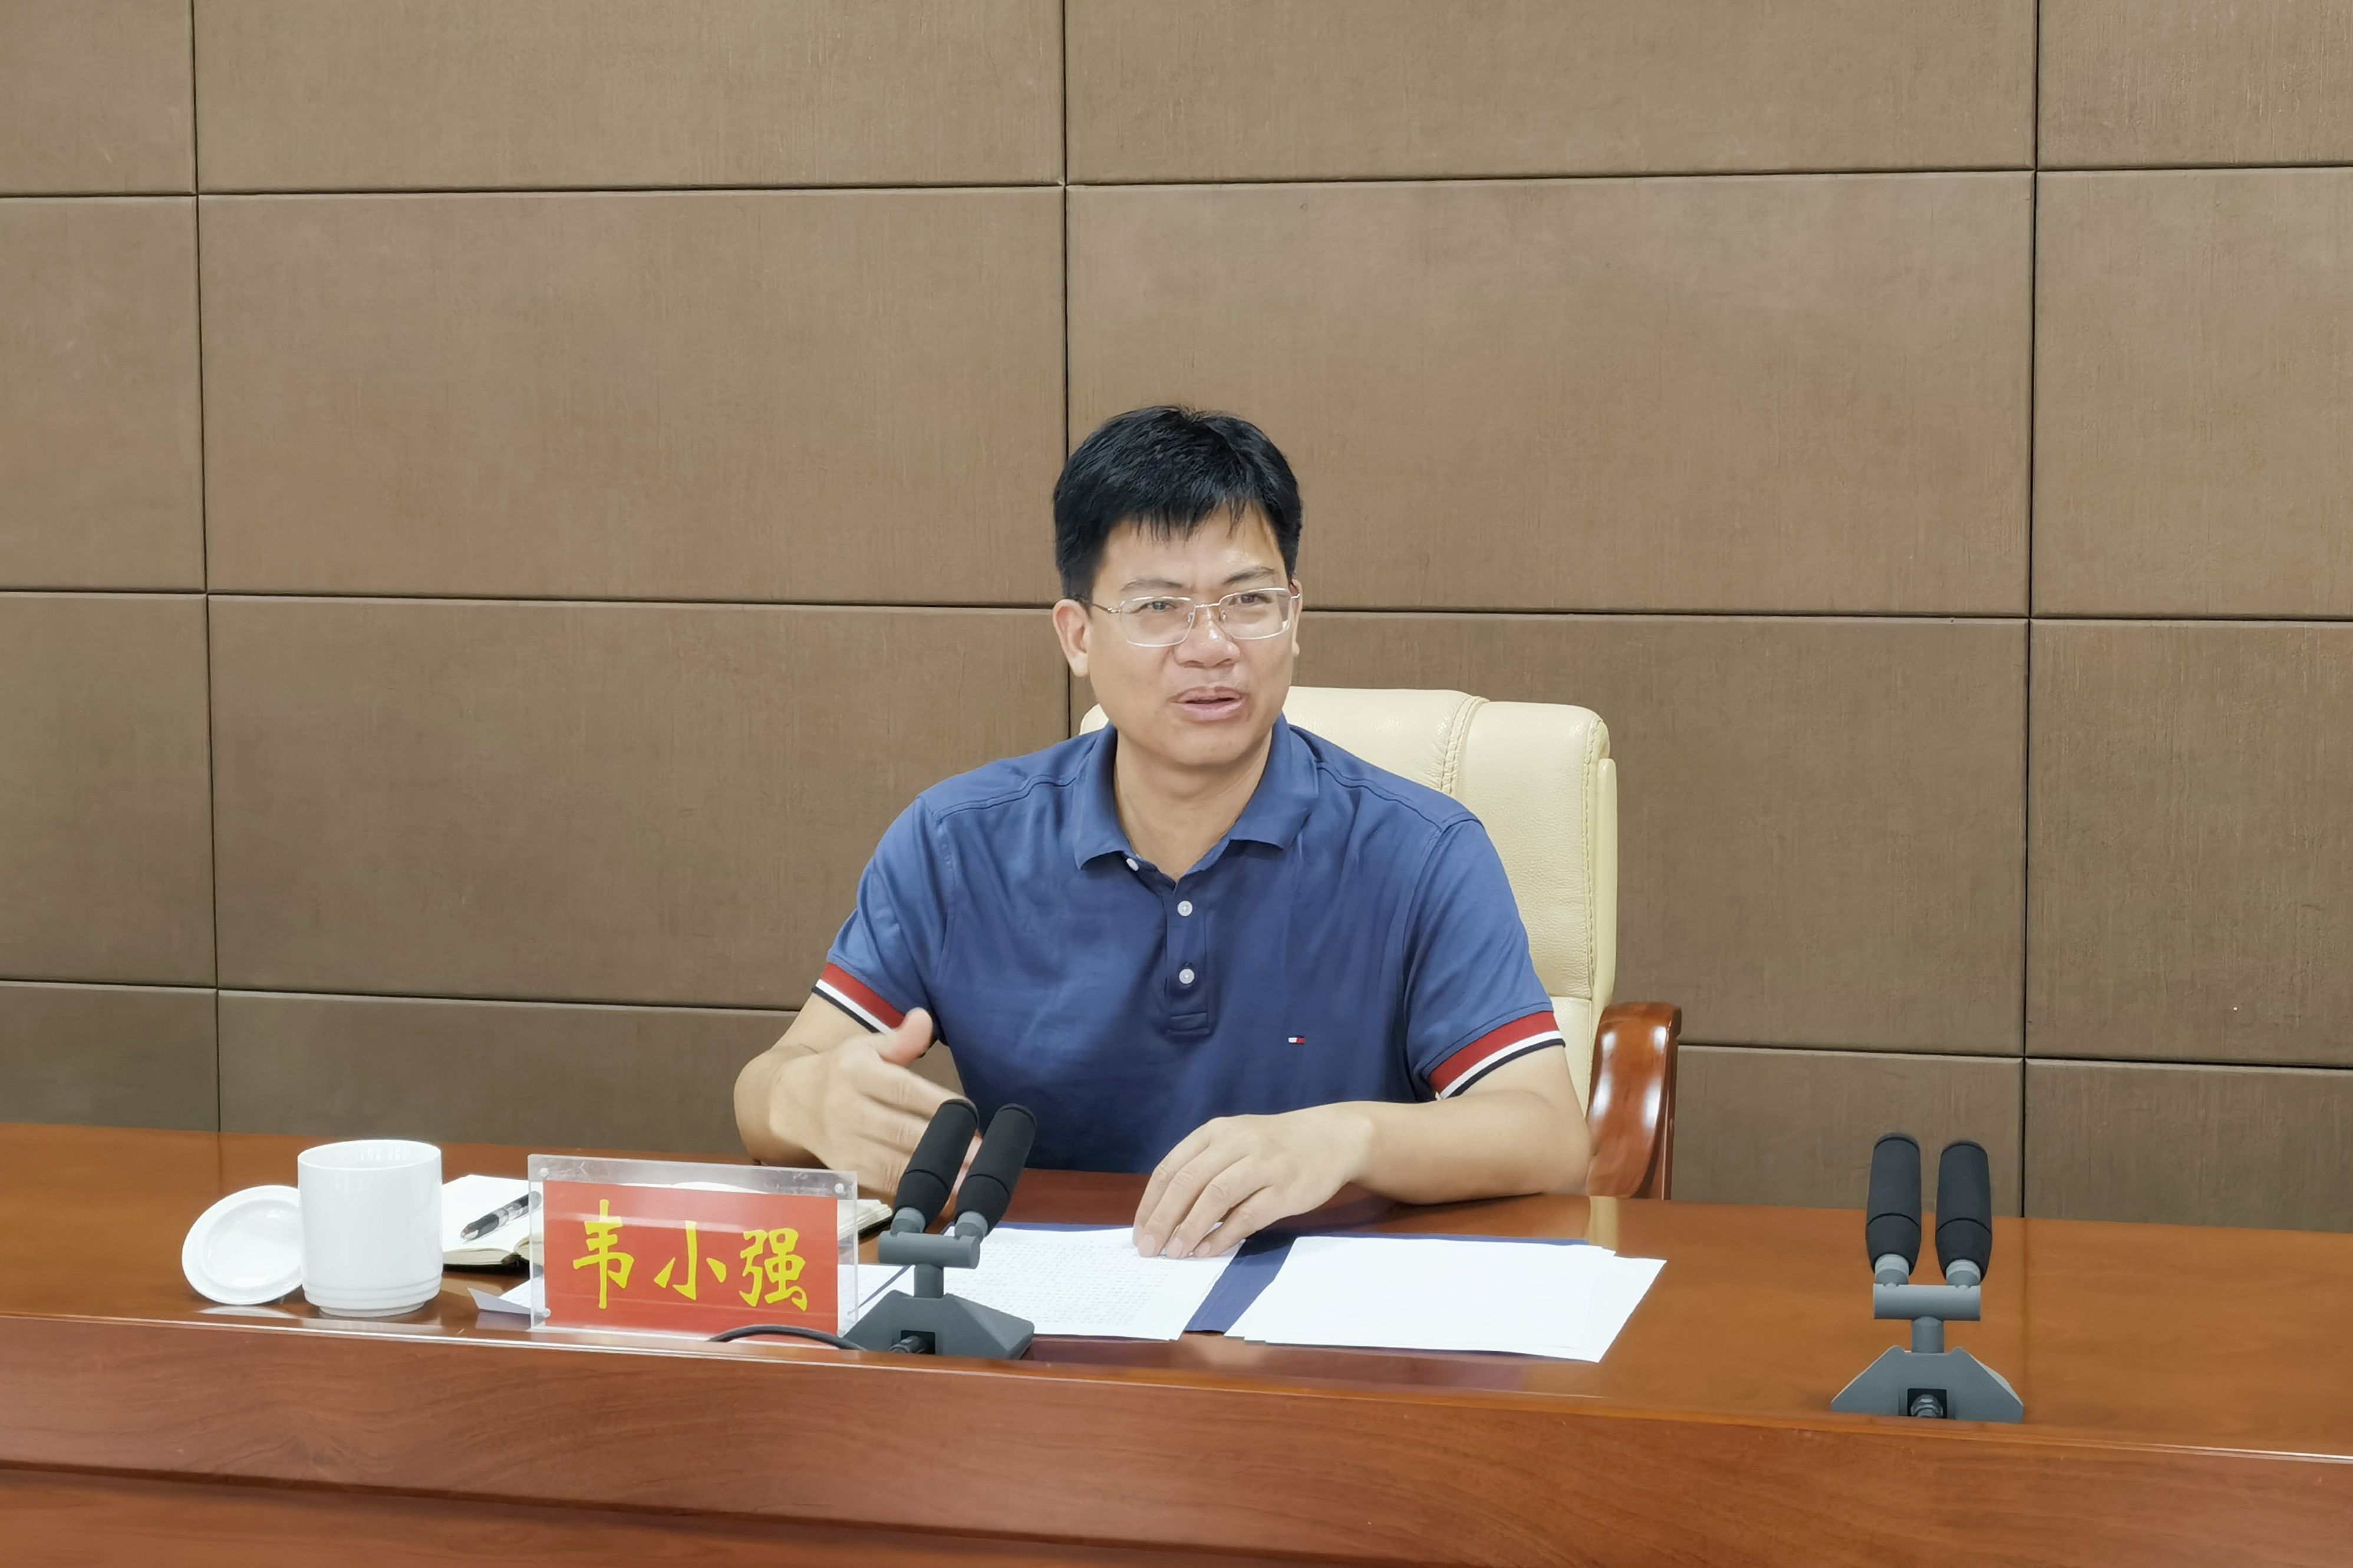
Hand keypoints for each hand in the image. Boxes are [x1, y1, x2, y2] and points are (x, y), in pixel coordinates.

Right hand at [775, 1008, 954, 1194]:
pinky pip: (882, 1183)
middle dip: (942, 1145)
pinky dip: (912, 1190)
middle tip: (980, 1155)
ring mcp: (844, 1145)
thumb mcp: (867, 1046)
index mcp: (855, 1073)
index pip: (902, 1090)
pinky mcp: (846, 1171)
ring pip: (892, 1163)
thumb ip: (900, 1039)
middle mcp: (846, 1110)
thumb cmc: (842, 1072)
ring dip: (932, 1174)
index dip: (937, 1103)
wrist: (794, 1103)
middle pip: (900, 1131)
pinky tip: (942, 1193)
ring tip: (968, 1180)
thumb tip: (924, 1019)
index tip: (968, 1113)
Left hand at [1133, 1105, 1373, 1258]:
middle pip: (1188, 1182)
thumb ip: (1203, 1171)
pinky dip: (1224, 1235)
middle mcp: (1236, 1143)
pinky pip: (1248, 1215)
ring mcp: (1262, 1165)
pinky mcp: (1285, 1189)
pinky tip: (1207, 1251)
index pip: (1171, 1168)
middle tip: (1149, 1250)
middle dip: (1163, 1219)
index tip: (1139, 1232)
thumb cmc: (1273, 1147)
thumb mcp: (1234, 1144)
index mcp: (1215, 1132)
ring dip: (1190, 1228)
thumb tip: (1164, 1216)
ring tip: (1174, 1253)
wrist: (1330, 1138)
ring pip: (1216, 1195)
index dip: (1151, 1203)